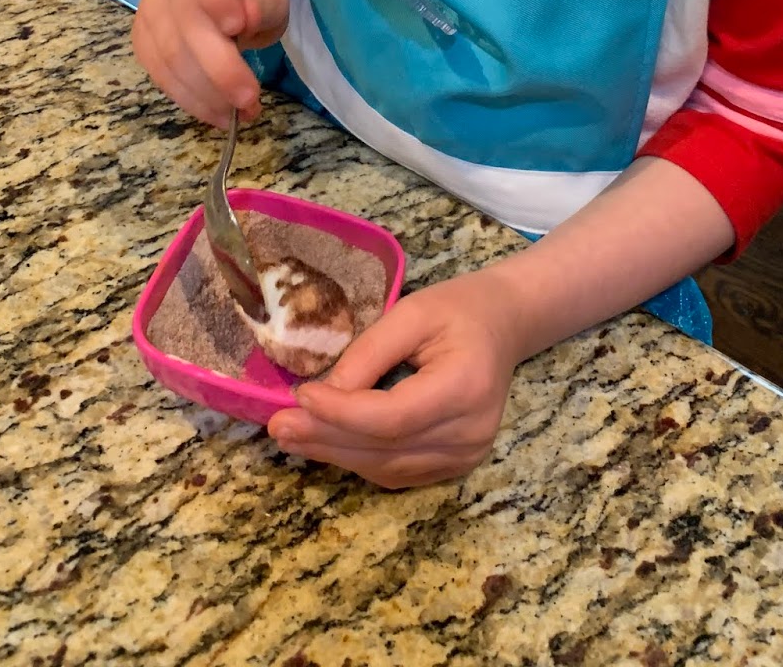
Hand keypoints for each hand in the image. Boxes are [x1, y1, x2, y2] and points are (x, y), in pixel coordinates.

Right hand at [132, 0, 288, 127]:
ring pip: (169, 55)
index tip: (240, 27)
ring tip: (239, 113)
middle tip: (250, 97)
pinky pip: (159, 74)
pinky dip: (190, 99)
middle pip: (185, 23)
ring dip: (205, 92)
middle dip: (218, 67)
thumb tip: (247, 16)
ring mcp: (150, 8)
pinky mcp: (144, 41)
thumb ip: (263, 2)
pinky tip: (217, 113)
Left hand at [267, 272, 522, 488]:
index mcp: (465, 388)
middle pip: (385, 449)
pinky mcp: (456, 464)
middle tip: (278, 425)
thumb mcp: (411, 312)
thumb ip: (369, 354)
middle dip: (326, 438)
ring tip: (290, 436)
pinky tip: (325, 443)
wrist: (504, 324)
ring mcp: (466, 455)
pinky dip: (358, 459)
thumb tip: (322, 395)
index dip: (342, 412)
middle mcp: (470, 432)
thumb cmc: (457, 309)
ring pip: (387, 468)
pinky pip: (397, 472)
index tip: (301, 395)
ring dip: (335, 454)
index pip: (392, 417)